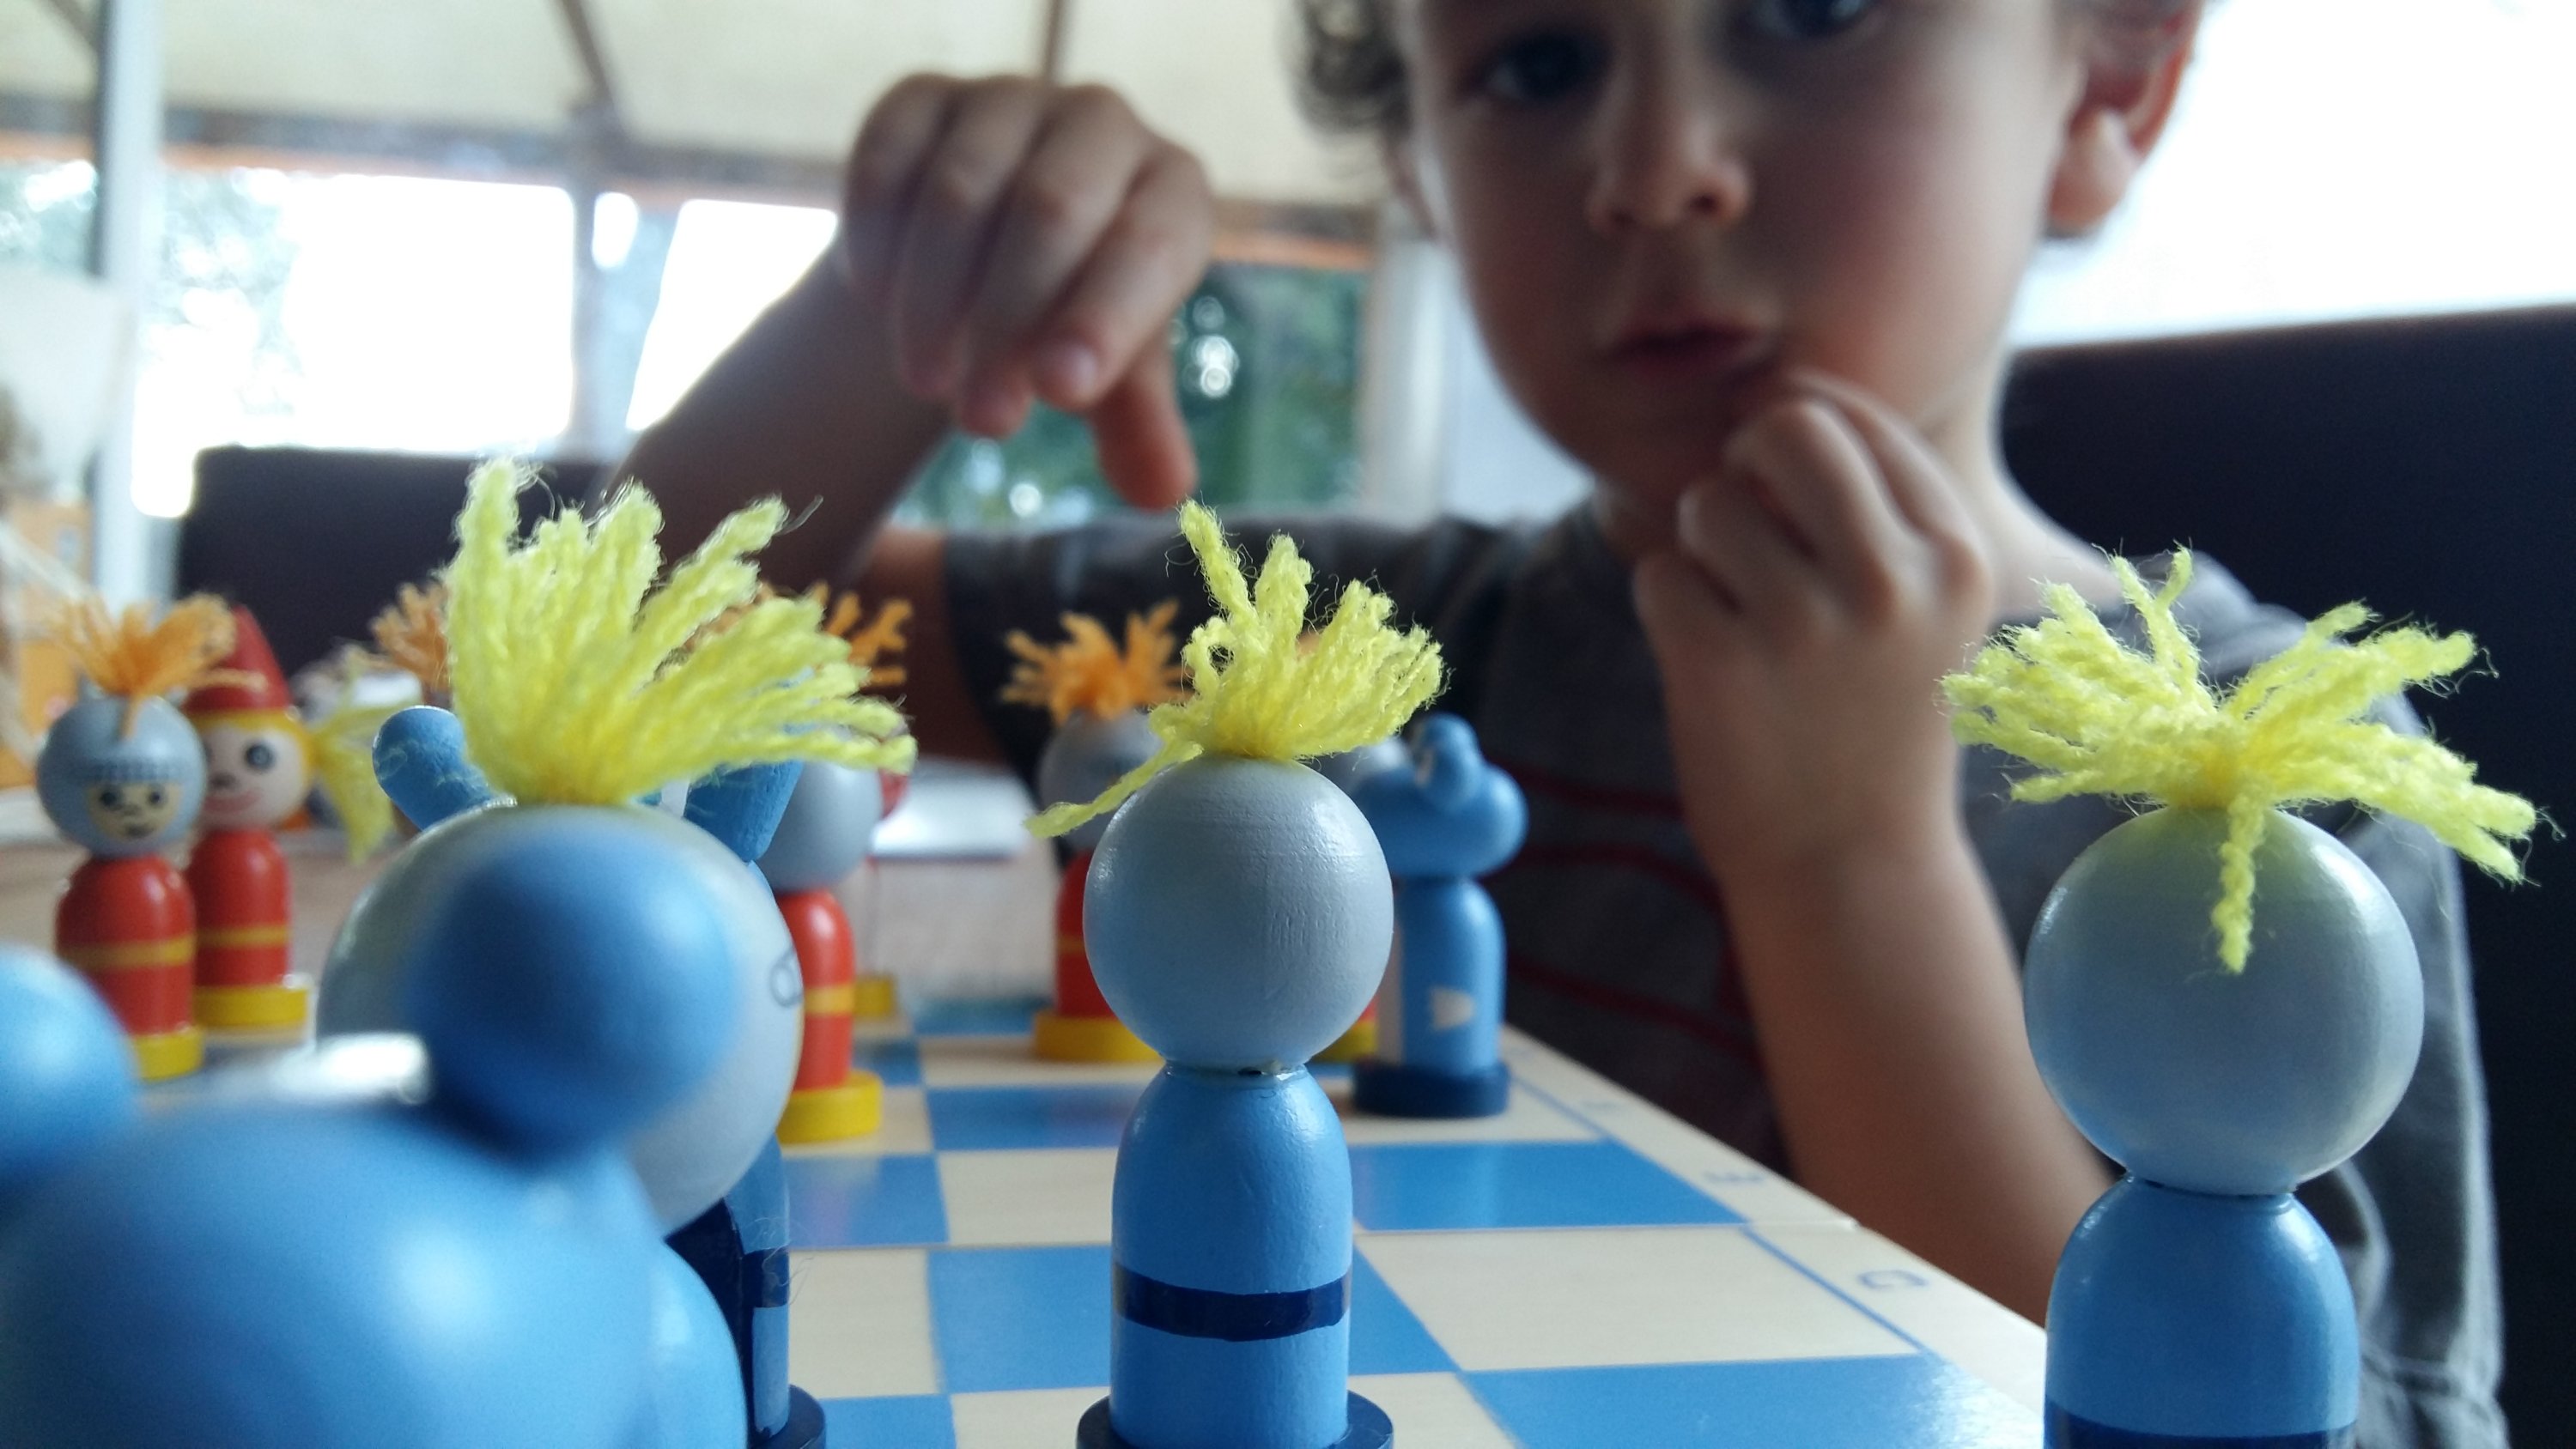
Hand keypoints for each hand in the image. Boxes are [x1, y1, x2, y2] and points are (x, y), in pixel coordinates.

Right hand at [835, 75, 1213, 507]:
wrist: (983, 254)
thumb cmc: (1071, 317)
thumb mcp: (1112, 376)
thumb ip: (1138, 426)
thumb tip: (1162, 492)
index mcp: (1173, 191)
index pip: (1147, 247)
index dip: (1103, 318)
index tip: (1058, 392)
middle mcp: (1103, 125)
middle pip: (1051, 211)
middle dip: (1009, 324)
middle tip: (981, 421)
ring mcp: (1011, 101)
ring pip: (962, 190)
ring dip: (935, 298)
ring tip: (925, 381)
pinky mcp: (924, 97)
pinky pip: (889, 155)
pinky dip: (876, 232)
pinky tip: (872, 295)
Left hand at [1632, 376, 1994, 883]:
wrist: (1849, 866)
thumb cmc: (1870, 717)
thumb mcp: (1920, 609)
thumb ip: (1874, 506)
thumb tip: (1774, 395)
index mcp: (1956, 557)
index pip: (1855, 415)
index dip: (1797, 440)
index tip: (1790, 501)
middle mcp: (1892, 582)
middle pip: (1782, 429)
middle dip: (1745, 468)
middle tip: (1747, 535)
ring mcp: (1805, 625)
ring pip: (1708, 503)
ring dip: (1702, 551)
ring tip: (1740, 619)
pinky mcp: (1720, 665)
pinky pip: (1658, 573)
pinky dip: (1667, 608)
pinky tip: (1710, 662)